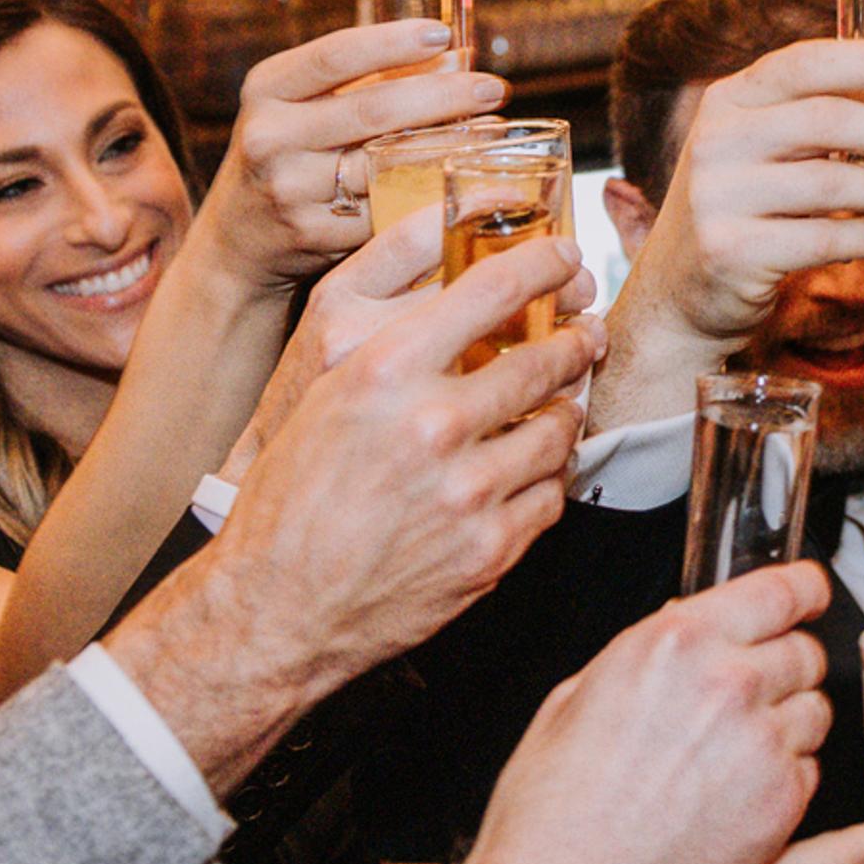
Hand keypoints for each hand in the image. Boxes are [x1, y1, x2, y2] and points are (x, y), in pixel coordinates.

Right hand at [105, 238, 596, 786]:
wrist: (277, 605)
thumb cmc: (293, 497)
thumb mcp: (328, 396)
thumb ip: (399, 349)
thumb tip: (471, 311)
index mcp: (385, 369)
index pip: (494, 288)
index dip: (543, 263)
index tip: (564, 258)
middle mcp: (433, 423)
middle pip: (543, 360)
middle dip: (575, 341)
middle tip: (585, 334)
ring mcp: (469, 491)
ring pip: (559, 430)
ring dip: (566, 413)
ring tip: (561, 406)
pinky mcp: (490, 549)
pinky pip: (550, 497)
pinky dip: (546, 480)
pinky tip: (531, 472)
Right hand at [192, 19, 509, 292]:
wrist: (239, 242)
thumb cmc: (288, 154)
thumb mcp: (302, 105)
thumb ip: (367, 79)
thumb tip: (452, 55)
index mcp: (268, 88)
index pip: (337, 55)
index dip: (394, 43)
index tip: (444, 34)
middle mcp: (272, 136)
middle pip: (374, 109)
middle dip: (445, 96)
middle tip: (494, 88)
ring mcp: (290, 189)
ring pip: (387, 164)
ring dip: (449, 146)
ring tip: (494, 132)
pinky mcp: (313, 234)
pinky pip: (384, 209)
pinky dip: (429, 193)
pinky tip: (463, 178)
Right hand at [426, 560, 838, 863]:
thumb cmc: (555, 809)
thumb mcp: (577, 698)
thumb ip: (643, 653)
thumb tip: (678, 628)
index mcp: (677, 644)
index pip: (781, 591)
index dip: (803, 590)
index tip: (809, 595)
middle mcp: (730, 685)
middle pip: (806, 652)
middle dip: (785, 666)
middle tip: (752, 693)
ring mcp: (763, 746)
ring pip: (816, 712)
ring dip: (788, 724)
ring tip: (734, 756)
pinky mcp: (782, 804)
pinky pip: (810, 771)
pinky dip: (785, 778)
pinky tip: (735, 796)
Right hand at [592, 37, 863, 430]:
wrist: (677, 293)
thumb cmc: (741, 210)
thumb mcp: (760, 149)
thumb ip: (814, 117)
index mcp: (727, 102)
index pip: (803, 63)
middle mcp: (716, 141)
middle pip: (828, 120)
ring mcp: (718, 197)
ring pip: (833, 182)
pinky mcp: (731, 252)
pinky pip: (823, 238)